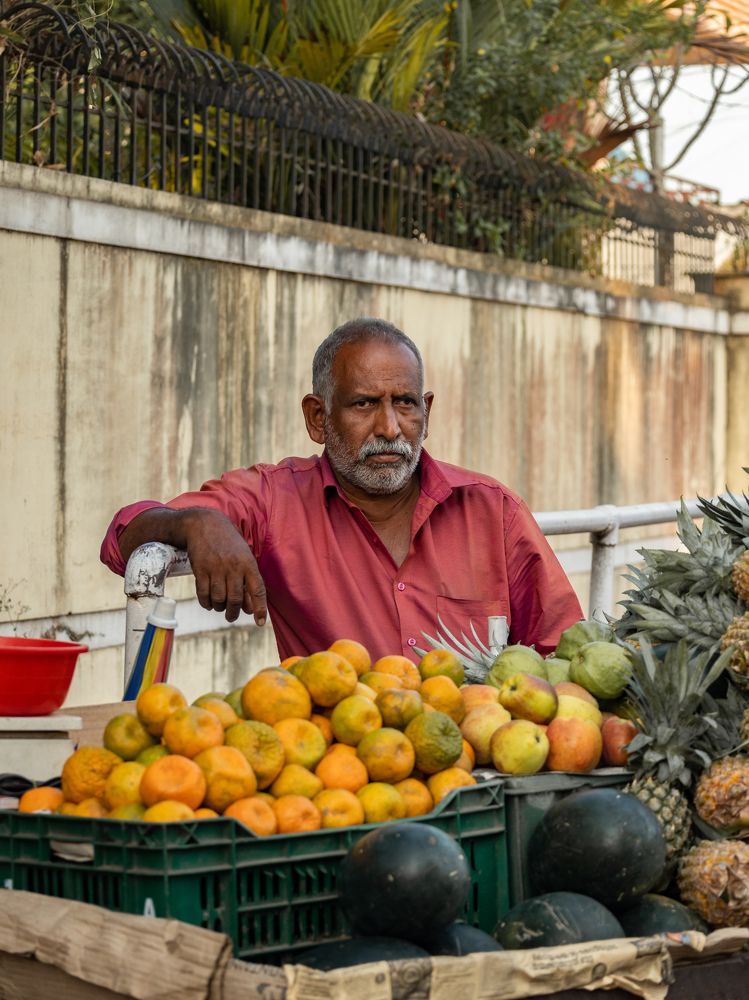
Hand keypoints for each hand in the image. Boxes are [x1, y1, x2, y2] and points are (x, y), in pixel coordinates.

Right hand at [182, 509, 266, 624]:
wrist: (204, 524)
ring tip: (219, 606)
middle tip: (231, 616)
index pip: (258, 590)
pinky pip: (203, 594)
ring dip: (219, 608)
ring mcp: (216, 568)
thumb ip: (248, 580)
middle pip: (236, 599)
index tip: (260, 623)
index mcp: (249, 563)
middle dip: (234, 613)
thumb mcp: (244, 556)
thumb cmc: (228, 543)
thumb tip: (249, 608)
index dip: (260, 608)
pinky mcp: (200, 569)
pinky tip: (208, 603)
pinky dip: (206, 603)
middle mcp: (234, 567)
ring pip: (219, 599)